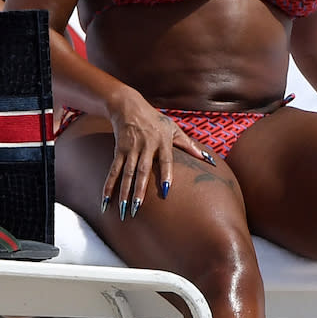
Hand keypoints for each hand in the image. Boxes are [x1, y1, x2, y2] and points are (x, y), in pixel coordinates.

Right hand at [102, 87, 213, 217]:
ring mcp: (131, 149)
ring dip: (124, 192)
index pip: (165, 160)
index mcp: (162, 141)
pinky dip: (109, 186)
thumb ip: (190, 145)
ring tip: (125, 210)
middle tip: (138, 208)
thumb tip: (209, 159)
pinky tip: (106, 201)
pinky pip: (114, 170)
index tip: (166, 190)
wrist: (128, 107)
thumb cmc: (156, 120)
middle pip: (142, 170)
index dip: (165, 174)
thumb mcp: (174, 129)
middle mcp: (146, 146)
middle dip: (140, 190)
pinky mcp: (119, 151)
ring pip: (127, 173)